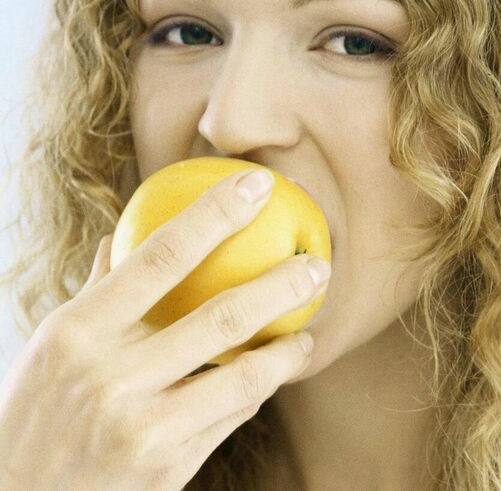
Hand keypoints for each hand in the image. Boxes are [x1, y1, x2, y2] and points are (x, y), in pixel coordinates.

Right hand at [0, 168, 328, 489]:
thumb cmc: (37, 410)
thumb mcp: (51, 346)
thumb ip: (97, 291)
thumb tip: (122, 234)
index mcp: (77, 331)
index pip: (159, 257)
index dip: (216, 214)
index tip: (259, 184)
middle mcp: (110, 377)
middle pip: (221, 316)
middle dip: (284, 284)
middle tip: (318, 265)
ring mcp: (141, 426)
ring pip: (243, 377)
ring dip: (287, 350)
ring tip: (307, 332)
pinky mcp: (166, 468)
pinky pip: (231, 418)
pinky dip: (258, 391)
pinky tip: (273, 373)